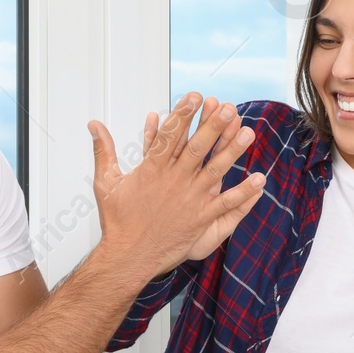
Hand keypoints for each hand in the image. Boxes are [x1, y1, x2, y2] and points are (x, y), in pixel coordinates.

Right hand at [88, 93, 264, 281]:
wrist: (128, 257)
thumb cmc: (117, 222)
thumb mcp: (105, 181)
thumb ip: (103, 150)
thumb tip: (94, 126)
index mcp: (152, 169)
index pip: (171, 135)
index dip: (184, 114)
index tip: (195, 96)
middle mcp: (173, 181)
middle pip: (197, 147)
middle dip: (214, 125)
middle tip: (228, 107)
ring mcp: (189, 199)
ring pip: (215, 170)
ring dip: (233, 151)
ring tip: (247, 132)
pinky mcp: (200, 218)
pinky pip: (226, 203)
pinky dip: (244, 192)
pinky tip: (259, 179)